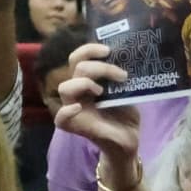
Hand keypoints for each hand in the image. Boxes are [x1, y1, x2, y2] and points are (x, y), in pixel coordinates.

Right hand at [48, 39, 143, 157]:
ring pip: (65, 87)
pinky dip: (66, 111)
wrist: (129, 141)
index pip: (78, 58)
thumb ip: (120, 78)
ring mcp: (75, 109)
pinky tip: (78, 108)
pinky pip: (60, 119)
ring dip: (85, 83)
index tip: (108, 50)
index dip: (88, 50)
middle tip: (120, 74)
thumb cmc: (125, 116)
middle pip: (75, 68)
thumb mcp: (126, 91)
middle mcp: (79, 92)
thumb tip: (129, 58)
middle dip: (99, 67)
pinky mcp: (76, 126)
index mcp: (88, 81)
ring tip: (103, 91)